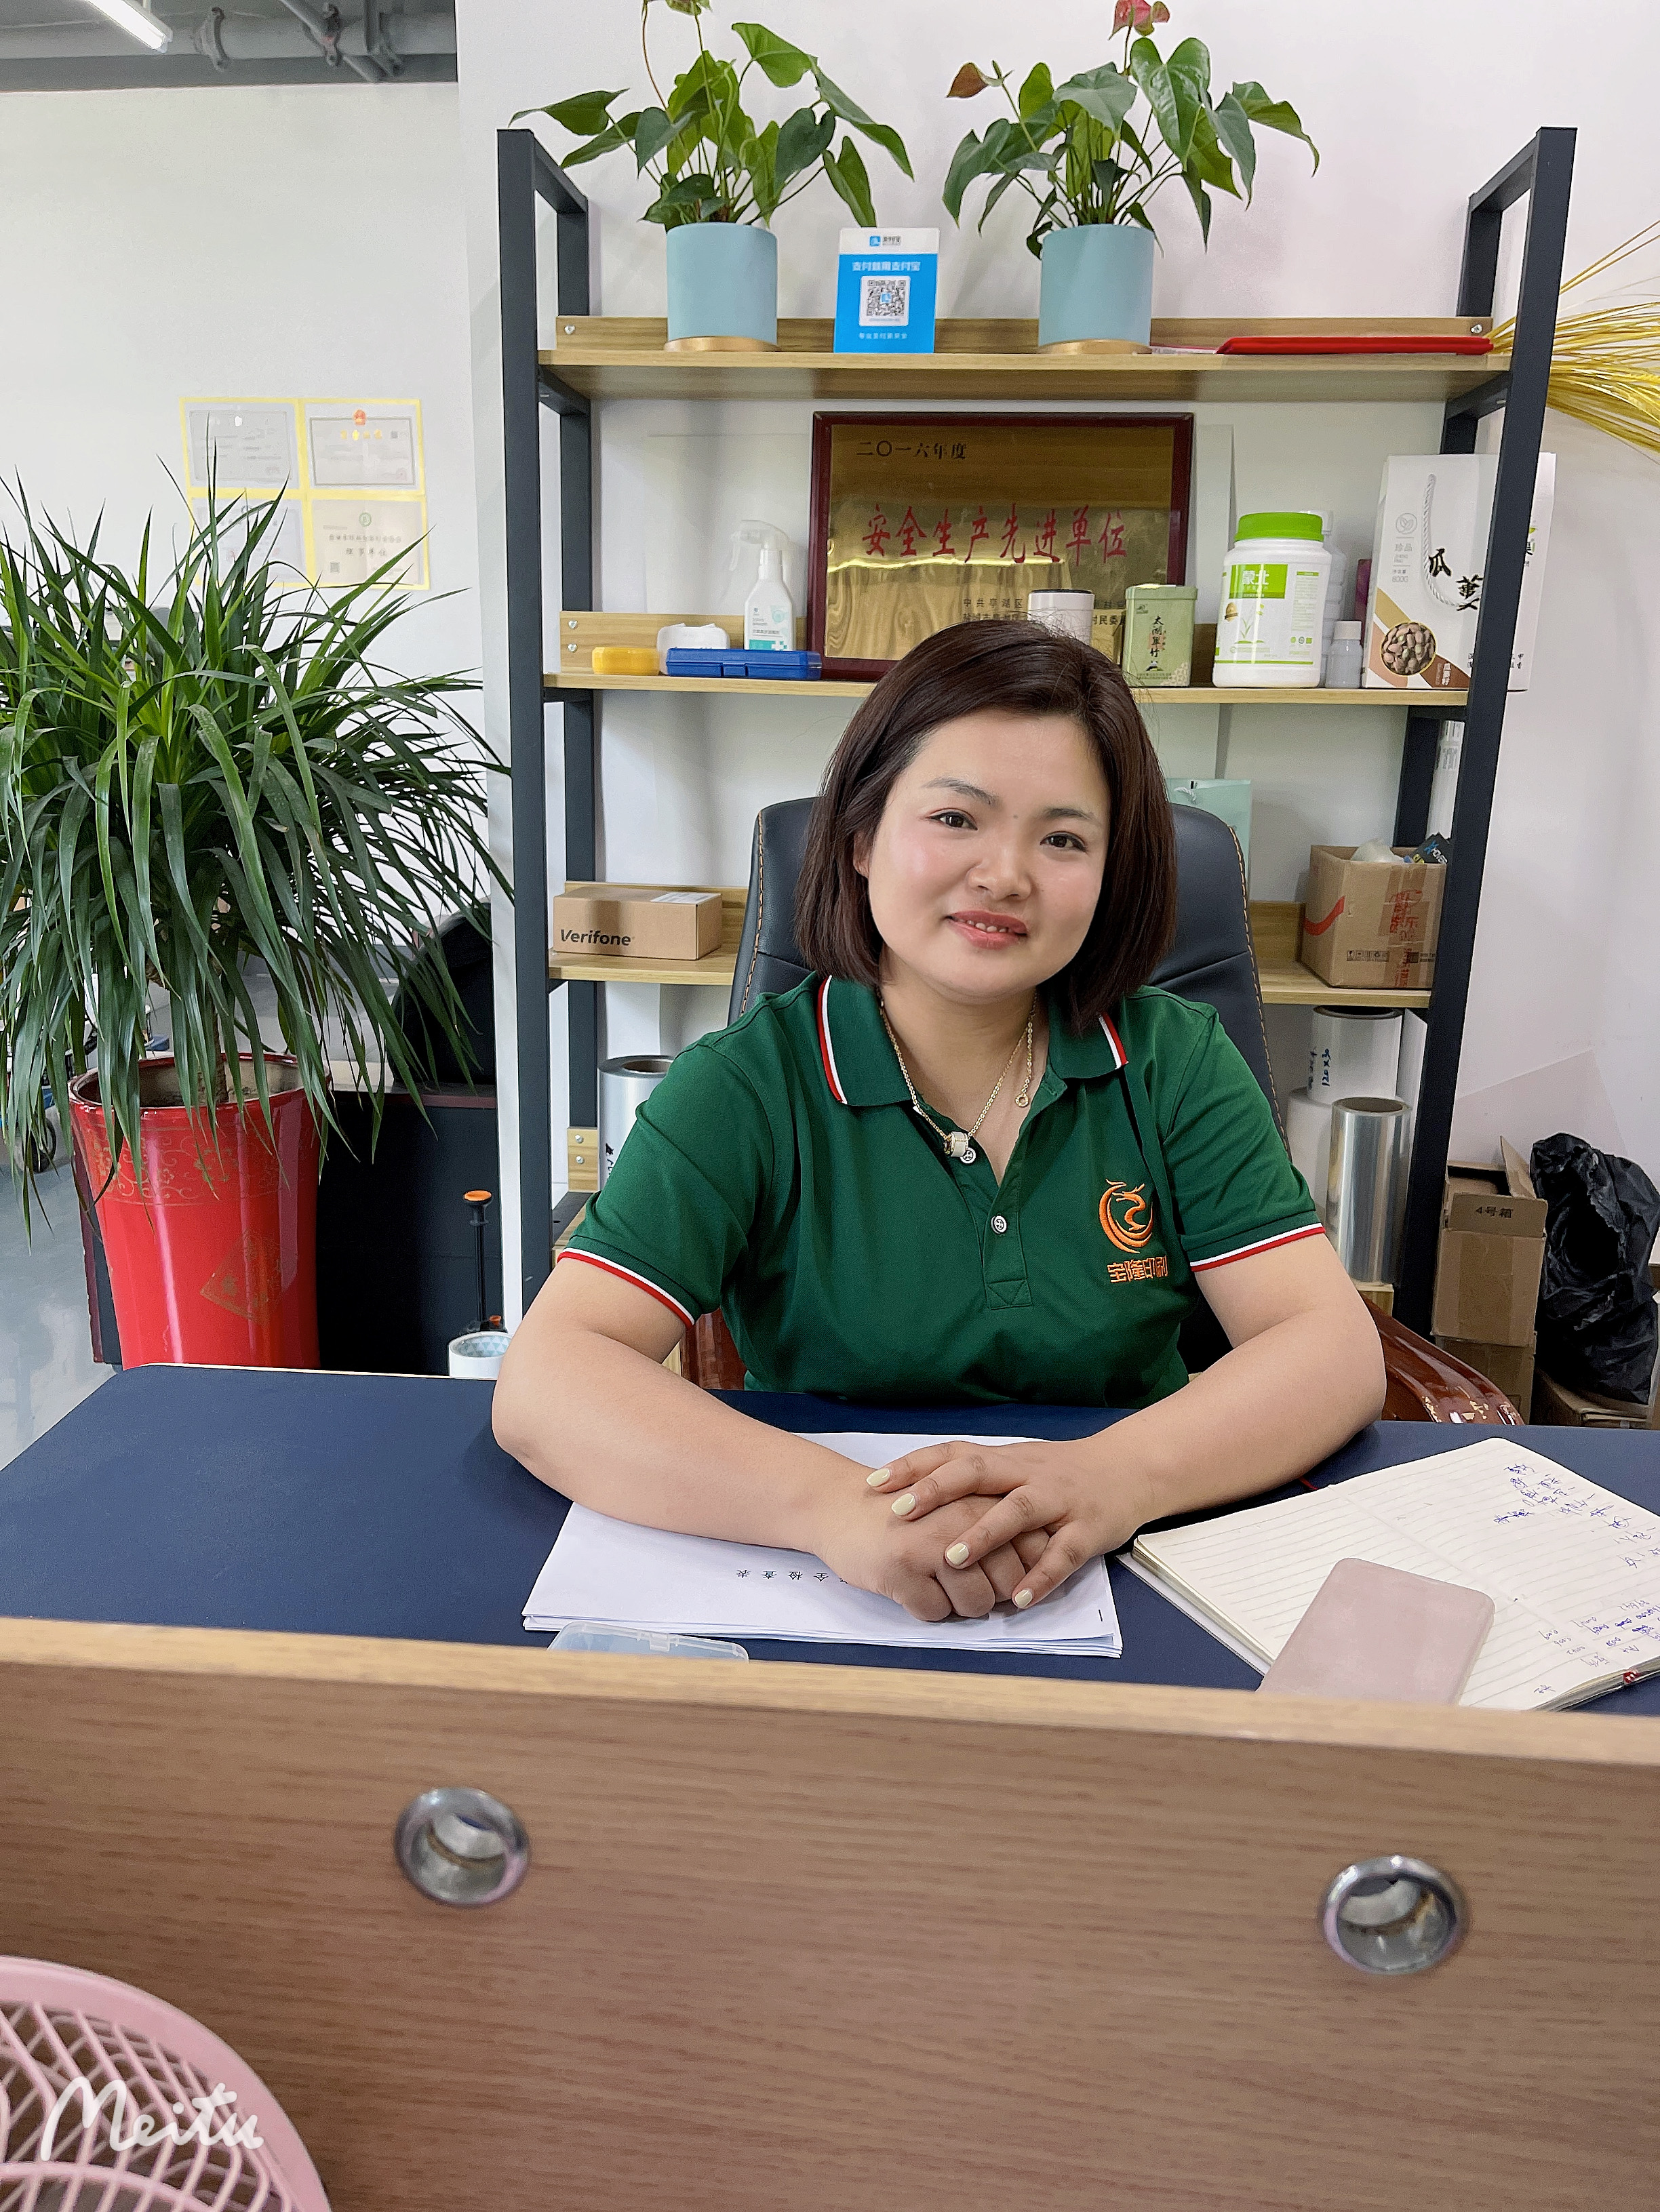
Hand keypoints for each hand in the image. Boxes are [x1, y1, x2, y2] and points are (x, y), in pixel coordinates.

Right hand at [812, 1475, 1048, 1623]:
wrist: (840, 1504)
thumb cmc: (904, 1511)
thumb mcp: (955, 1505)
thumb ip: (994, 1524)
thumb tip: (1034, 1566)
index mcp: (980, 1498)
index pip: (1033, 1549)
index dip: (1021, 1571)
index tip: (998, 1571)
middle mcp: (961, 1517)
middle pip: (1008, 1584)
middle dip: (989, 1594)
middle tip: (958, 1579)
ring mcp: (931, 1543)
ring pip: (975, 1604)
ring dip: (957, 1605)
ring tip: (934, 1581)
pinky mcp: (902, 1568)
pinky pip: (935, 1613)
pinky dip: (925, 1608)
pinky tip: (909, 1583)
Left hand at [866, 1438, 1149, 1610]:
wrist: (1131, 1469)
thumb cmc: (1062, 1473)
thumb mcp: (1017, 1466)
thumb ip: (976, 1480)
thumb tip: (915, 1497)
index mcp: (1007, 1460)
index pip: (954, 1455)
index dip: (915, 1467)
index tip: (876, 1482)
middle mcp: (1028, 1474)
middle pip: (979, 1473)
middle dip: (938, 1490)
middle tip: (900, 1512)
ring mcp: (1059, 1500)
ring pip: (1019, 1510)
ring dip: (984, 1533)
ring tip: (953, 1558)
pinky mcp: (1087, 1529)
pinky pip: (1063, 1553)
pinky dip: (1041, 1575)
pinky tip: (1018, 1597)